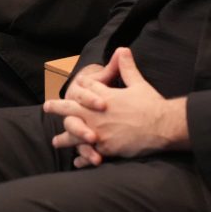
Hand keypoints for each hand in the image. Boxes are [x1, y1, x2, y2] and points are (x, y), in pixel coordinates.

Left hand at [43, 48, 189, 167]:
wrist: (162, 126)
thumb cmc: (151, 104)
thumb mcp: (138, 83)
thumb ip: (127, 68)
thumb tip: (122, 49)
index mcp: (104, 97)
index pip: (85, 90)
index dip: (79, 89)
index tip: (72, 88)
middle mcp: (97, 114)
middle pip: (71, 109)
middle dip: (58, 107)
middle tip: (47, 106)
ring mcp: (99, 131)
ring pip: (75, 134)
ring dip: (65, 138)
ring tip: (55, 141)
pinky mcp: (106, 148)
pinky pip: (89, 154)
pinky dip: (82, 159)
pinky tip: (77, 162)